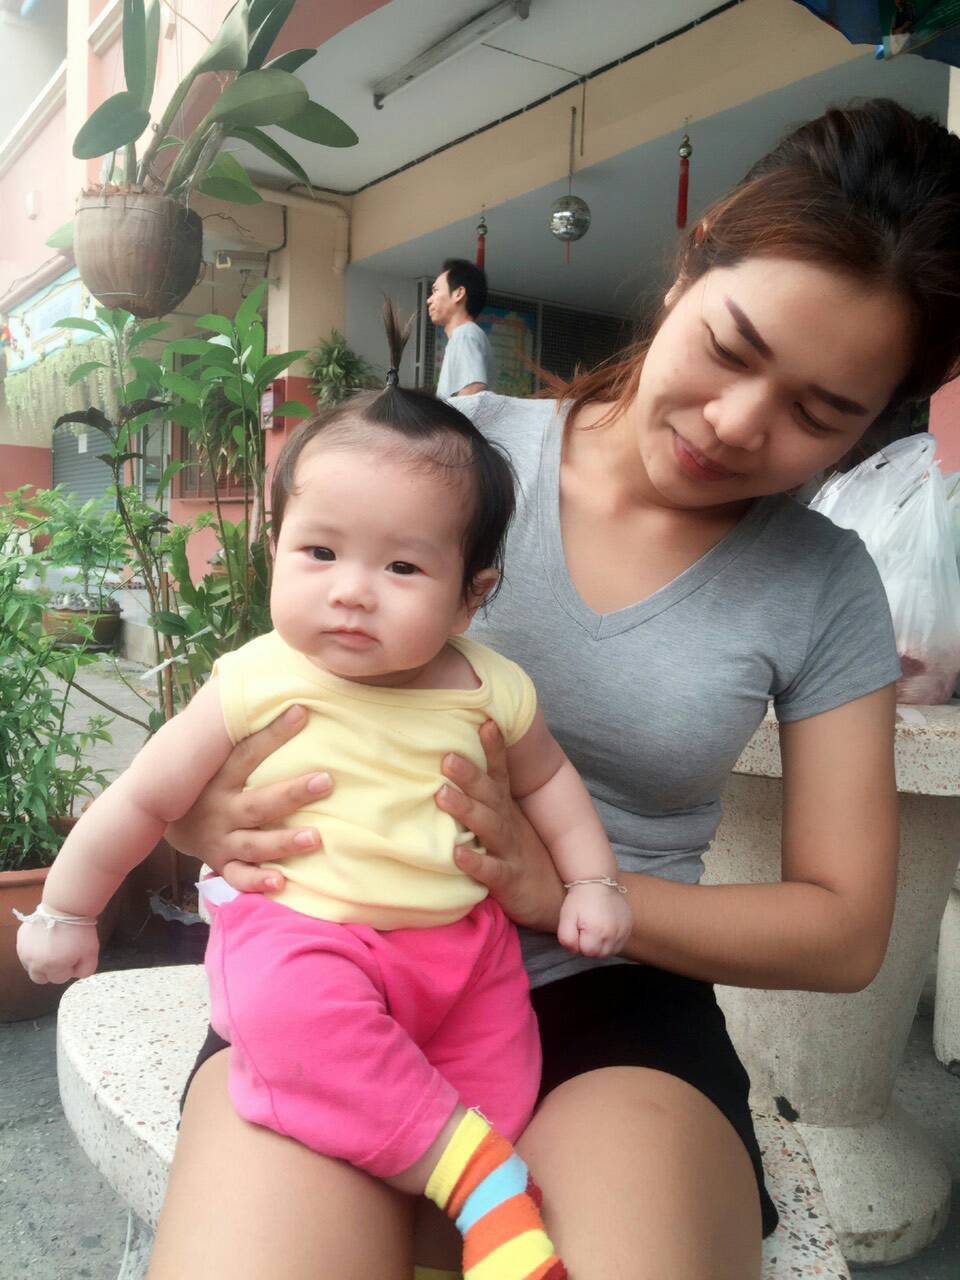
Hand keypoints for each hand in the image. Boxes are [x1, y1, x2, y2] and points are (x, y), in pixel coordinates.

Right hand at [17, 916, 98, 984]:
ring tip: (53, 947)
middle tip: (62, 957)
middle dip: (52, 971)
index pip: (59, 979)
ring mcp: (25, 951)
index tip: (74, 955)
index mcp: (51, 967)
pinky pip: (26, 952)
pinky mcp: (21, 939)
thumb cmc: (79, 930)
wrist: (66, 906)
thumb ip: (85, 970)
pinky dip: (34, 950)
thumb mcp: (91, 953)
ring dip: (41, 962)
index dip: (69, 968)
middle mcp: (34, 962)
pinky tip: (45, 939)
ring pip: (31, 967)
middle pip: (41, 978)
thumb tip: (75, 974)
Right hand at [165, 705, 331, 893]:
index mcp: (217, 779)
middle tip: (327, 781)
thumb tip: (256, 680)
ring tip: (316, 837)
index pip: (247, 753)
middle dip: (292, 793)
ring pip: (254, 844)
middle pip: (259, 803)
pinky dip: (257, 882)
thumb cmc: (202, 779)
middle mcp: (220, 810)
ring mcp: (221, 840)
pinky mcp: (222, 864)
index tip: (302, 712)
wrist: (158, 820)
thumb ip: (232, 729)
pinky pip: (239, 877)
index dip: (273, 733)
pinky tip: (281, 882)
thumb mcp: (207, 755)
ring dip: (283, 842)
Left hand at [436, 720, 563, 933]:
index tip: (484, 721)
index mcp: (506, 807)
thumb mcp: (505, 820)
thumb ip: (483, 796)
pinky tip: (456, 854)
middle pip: (489, 794)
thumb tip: (451, 764)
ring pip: (488, 827)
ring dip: (466, 810)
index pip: (500, 772)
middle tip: (446, 757)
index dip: (494, 748)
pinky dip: (475, 862)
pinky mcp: (509, 879)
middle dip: (469, 774)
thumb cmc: (519, 852)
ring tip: (442, 795)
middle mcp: (508, 823)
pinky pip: (490, 870)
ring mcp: (510, 850)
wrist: (555, 897)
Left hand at [557, 882, 632, 956]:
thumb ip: (567, 939)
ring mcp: (623, 930)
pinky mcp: (629, 926)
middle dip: (591, 946)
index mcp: (597, 931)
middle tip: (586, 928)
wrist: (596, 882)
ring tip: (596, 928)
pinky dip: (613, 940)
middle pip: (600, 954)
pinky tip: (605, 927)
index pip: (587, 952)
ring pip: (611, 951)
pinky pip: (620, 943)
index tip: (579, 928)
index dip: (580, 942)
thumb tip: (575, 951)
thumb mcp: (566, 918)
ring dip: (602, 944)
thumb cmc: (579, 900)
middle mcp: (613, 933)